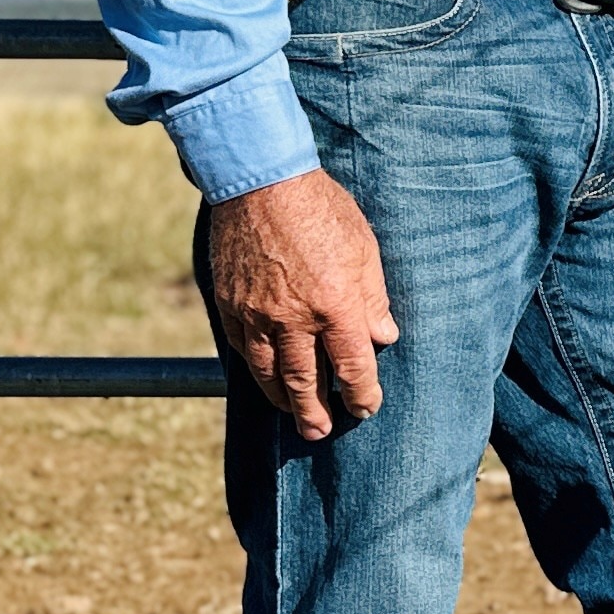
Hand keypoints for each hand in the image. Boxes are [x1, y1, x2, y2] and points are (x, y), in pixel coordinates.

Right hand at [197, 168, 399, 440]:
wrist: (260, 180)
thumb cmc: (320, 208)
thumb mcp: (364, 247)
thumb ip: (373, 297)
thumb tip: (383, 336)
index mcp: (335, 305)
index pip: (352, 367)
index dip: (360, 394)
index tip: (365, 408)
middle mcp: (294, 319)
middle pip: (306, 382)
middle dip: (316, 412)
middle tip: (321, 432)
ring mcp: (256, 315)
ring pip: (270, 373)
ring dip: (283, 400)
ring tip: (294, 415)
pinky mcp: (230, 305)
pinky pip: (242, 350)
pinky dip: (255, 371)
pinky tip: (264, 378)